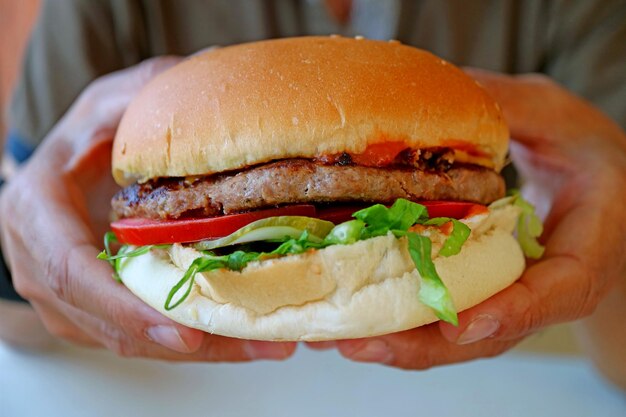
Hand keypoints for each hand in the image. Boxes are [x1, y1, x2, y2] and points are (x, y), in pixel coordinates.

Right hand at [0, 57, 295, 360]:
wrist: (63, 173)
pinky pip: (142, 337)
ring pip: (132, 341)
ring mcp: (68, 299)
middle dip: (186, 340)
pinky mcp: (94, 313)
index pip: (72, 271)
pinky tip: (241, 335)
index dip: (125, 306)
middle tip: (258, 343)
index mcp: (37, 215)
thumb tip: (210, 70)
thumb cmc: (82, 139)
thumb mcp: (105, 105)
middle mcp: (45, 268)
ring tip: (267, 343)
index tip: (182, 329)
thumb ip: (141, 96)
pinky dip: (192, 340)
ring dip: (201, 348)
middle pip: (112, 323)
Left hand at [333, 70, 625, 368]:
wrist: (598, 188)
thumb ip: (515, 108)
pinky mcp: (480, 294)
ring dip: (396, 344)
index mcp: (588, 249)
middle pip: (488, 335)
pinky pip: (440, 318)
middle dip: (422, 345)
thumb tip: (450, 85)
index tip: (457, 322)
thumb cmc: (584, 152)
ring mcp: (508, 299)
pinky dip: (396, 322)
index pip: (559, 292)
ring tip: (338, 340)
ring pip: (456, 339)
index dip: (510, 312)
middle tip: (360, 342)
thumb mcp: (560, 118)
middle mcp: (545, 290)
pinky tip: (350, 317)